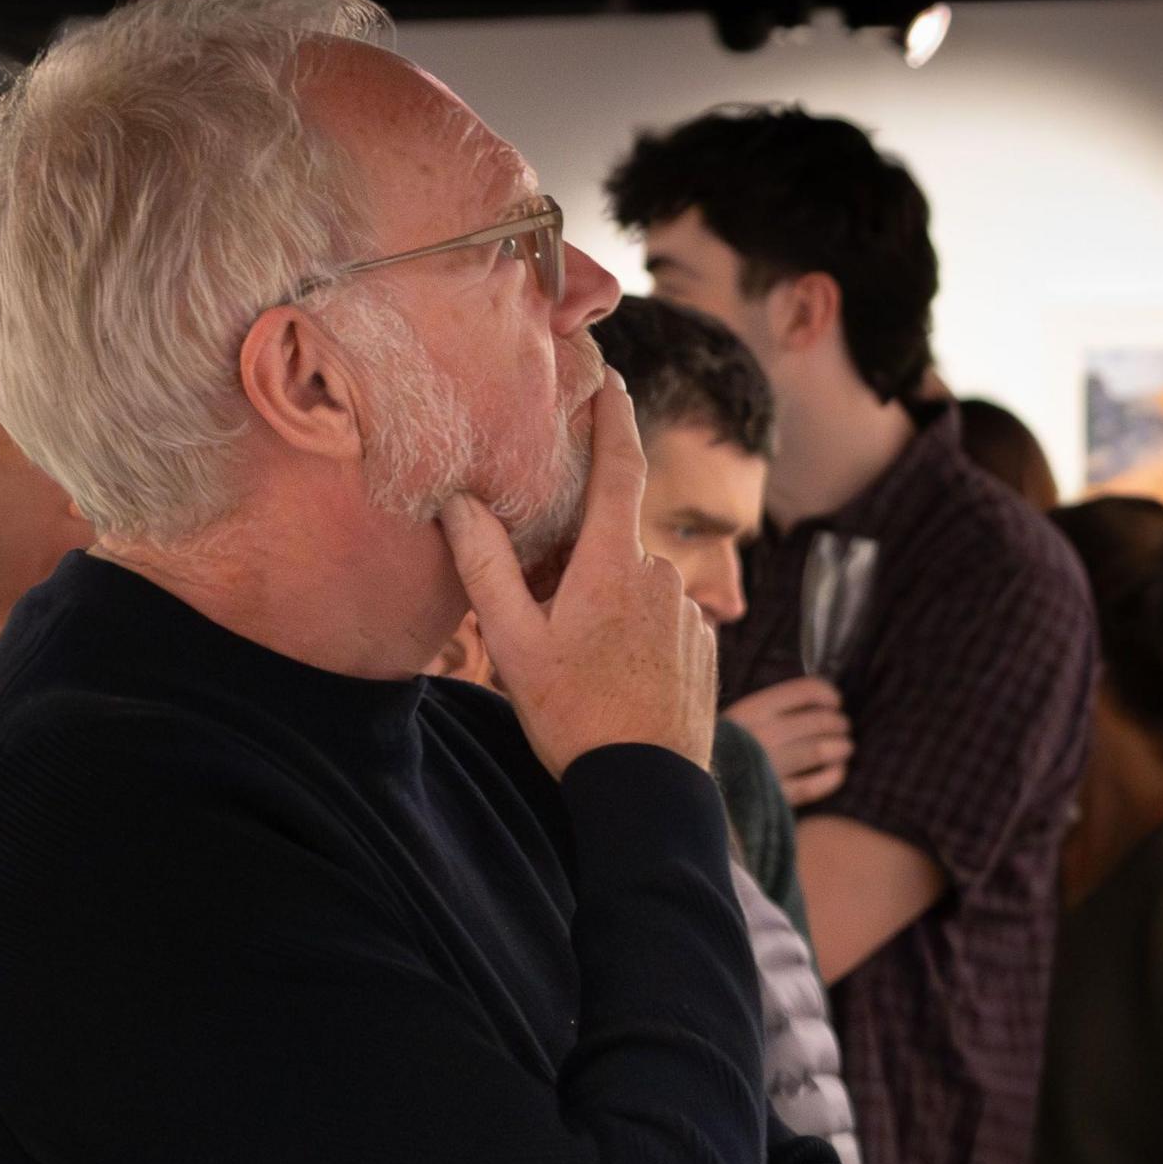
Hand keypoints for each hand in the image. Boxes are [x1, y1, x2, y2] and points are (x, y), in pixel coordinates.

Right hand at [443, 372, 715, 775]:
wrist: (646, 784)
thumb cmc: (573, 715)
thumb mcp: (513, 642)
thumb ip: (485, 564)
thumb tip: (458, 501)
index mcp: (613, 564)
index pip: (619, 467)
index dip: (614, 417)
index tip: (611, 378)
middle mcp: (661, 574)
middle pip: (610, 542)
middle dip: (577, 561)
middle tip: (543, 616)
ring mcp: (688, 609)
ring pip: (634, 584)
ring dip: (603, 603)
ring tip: (577, 663)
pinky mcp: (704, 642)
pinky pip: (659, 617)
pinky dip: (632, 631)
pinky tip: (612, 677)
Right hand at [723, 677, 852, 804]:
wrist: (692, 792)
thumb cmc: (716, 751)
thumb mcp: (735, 720)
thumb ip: (768, 710)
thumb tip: (815, 701)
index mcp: (751, 710)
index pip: (804, 691)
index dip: (827, 694)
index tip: (835, 701)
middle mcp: (762, 734)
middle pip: (819, 721)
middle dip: (837, 723)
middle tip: (842, 727)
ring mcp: (769, 766)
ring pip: (821, 750)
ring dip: (841, 747)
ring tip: (844, 748)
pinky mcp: (774, 797)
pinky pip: (815, 785)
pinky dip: (833, 776)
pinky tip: (838, 772)